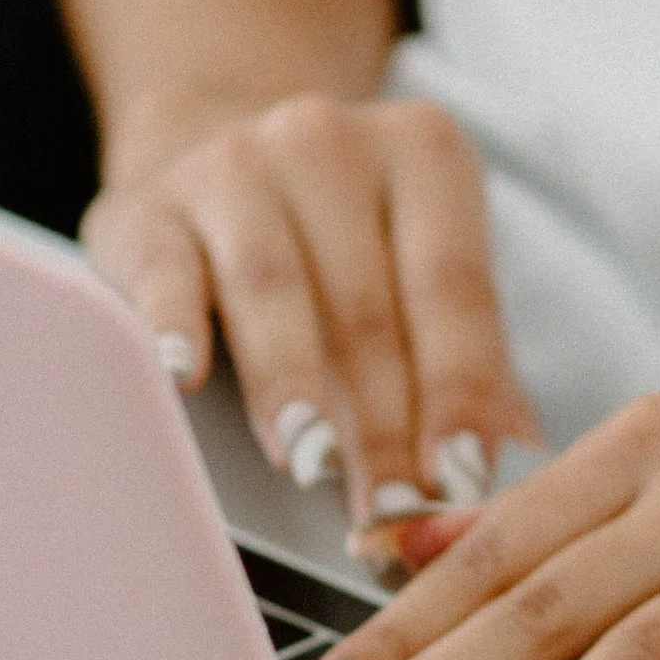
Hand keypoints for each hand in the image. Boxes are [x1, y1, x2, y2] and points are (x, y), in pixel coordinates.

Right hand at [83, 92, 541, 545]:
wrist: (211, 147)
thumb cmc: (341, 240)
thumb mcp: (420, 271)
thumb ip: (472, 370)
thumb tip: (511, 481)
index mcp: (424, 154)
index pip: (451, 289)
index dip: (460, 393)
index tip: (464, 482)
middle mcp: (330, 144)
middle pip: (365, 307)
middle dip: (383, 427)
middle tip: (392, 516)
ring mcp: (234, 168)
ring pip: (271, 292)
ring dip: (294, 390)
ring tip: (313, 467)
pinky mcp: (149, 208)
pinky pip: (165, 274)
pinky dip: (174, 326)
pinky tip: (182, 377)